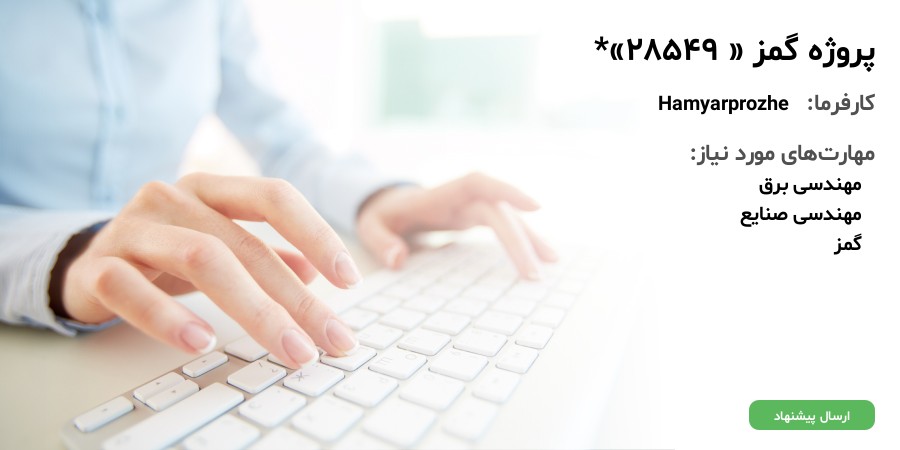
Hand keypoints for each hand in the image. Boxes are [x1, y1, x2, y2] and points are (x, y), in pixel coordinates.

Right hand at [60, 173, 360, 366]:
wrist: (84, 262)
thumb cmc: (165, 253)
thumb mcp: (219, 247)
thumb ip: (265, 254)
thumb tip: (316, 273)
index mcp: (210, 190)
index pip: (274, 197)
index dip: (317, 233)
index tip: (350, 279)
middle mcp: (173, 198)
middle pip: (245, 244)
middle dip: (296, 298)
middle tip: (329, 338)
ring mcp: (133, 228)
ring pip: (200, 259)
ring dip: (253, 309)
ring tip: (287, 348)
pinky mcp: (98, 266)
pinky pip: (132, 288)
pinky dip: (168, 318)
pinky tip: (202, 342)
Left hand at [356, 172, 557, 277]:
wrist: (387, 204)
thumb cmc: (382, 214)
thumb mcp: (370, 226)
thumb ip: (380, 241)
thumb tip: (398, 259)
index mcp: (441, 194)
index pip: (479, 184)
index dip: (507, 191)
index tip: (536, 207)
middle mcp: (463, 197)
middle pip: (499, 211)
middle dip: (520, 239)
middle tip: (535, 273)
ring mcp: (472, 207)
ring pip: (509, 218)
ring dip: (531, 238)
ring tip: (552, 262)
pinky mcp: (477, 218)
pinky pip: (505, 226)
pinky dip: (522, 241)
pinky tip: (540, 258)